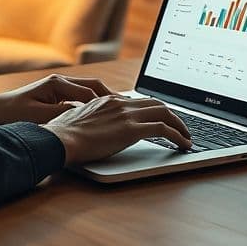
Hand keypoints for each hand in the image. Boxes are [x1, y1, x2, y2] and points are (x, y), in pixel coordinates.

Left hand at [0, 73, 113, 126]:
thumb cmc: (10, 113)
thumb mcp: (38, 117)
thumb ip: (62, 116)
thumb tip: (84, 117)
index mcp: (57, 84)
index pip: (91, 92)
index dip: (108, 103)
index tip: (123, 112)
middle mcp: (59, 82)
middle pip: (94, 88)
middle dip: (112, 98)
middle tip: (128, 110)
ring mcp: (57, 88)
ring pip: (88, 93)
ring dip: (103, 102)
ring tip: (120, 114)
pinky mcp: (53, 97)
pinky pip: (79, 99)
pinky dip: (91, 107)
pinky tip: (98, 119)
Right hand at [41, 96, 191, 164]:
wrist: (59, 139)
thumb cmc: (63, 135)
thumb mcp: (79, 120)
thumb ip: (93, 119)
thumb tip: (95, 127)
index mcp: (108, 100)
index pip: (139, 101)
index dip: (155, 110)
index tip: (162, 120)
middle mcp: (119, 103)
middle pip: (156, 104)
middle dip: (173, 116)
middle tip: (181, 128)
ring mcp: (126, 115)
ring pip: (164, 113)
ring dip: (180, 125)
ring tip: (187, 138)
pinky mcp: (130, 130)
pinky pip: (163, 130)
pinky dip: (178, 136)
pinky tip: (183, 145)